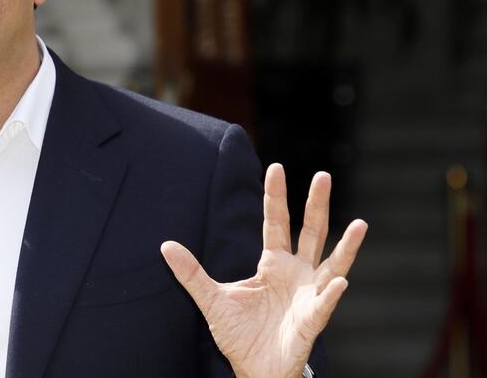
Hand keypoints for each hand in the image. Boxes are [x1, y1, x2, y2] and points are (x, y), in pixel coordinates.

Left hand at [160, 163, 367, 377]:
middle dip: (316, 204)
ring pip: (333, 264)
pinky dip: (332, 294)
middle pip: (310, 232)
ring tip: (361, 225)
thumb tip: (165, 246)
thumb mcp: (210, 298)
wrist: (254, 369)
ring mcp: (309, 294)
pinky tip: (340, 282)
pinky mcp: (313, 320)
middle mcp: (296, 273)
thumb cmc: (239, 333)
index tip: (276, 167)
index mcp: (272, 264)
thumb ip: (191, 272)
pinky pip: (325, 304)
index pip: (275, 222)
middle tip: (322, 175)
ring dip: (347, 246)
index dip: (275, 197)